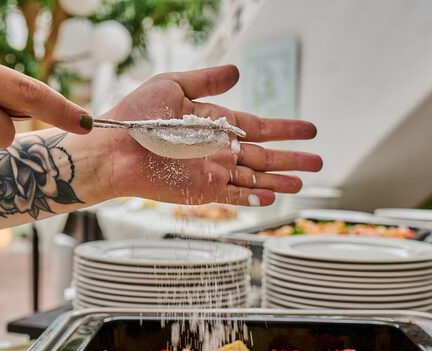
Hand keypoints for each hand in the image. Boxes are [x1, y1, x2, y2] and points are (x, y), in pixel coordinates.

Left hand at [96, 65, 322, 205]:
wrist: (113, 148)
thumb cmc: (136, 115)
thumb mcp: (172, 86)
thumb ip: (207, 82)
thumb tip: (238, 71)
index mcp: (215, 123)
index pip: (259, 127)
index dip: (286, 129)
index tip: (310, 130)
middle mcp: (218, 149)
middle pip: (264, 156)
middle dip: (292, 159)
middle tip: (318, 162)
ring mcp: (211, 172)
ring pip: (255, 179)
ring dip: (280, 181)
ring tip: (304, 183)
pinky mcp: (200, 191)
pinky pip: (234, 196)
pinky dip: (254, 198)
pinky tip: (273, 197)